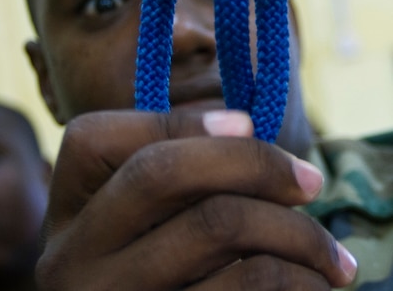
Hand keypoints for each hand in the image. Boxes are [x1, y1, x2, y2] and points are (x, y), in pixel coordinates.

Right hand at [36, 109, 356, 289]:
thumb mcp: (136, 213)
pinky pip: (241, 288)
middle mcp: (72, 255)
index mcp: (67, 203)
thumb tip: (243, 127)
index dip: (188, 123)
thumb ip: (174, 167)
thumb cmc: (151, 264)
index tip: (250, 123)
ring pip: (215, 226)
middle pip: (163, 171)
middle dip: (252, 162)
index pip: (111, 136)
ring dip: (294, 231)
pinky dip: (293, 278)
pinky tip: (311, 282)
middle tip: (311, 180)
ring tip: (330, 253)